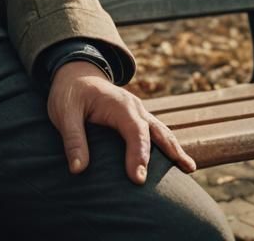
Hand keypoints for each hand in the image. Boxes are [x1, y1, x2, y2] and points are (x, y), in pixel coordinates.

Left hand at [46, 61, 195, 183]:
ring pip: (161, 131)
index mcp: (118, 104)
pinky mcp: (137, 120)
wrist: (75, 73)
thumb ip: (72, 138)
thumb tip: (77, 169)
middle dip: (170, 151)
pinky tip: (177, 161)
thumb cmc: (69, 93)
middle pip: (156, 130)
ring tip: (190, 168)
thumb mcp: (63, 112)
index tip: (138, 179)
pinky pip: (156, 132)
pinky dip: (168, 145)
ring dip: (175, 148)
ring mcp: (138, 113)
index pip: (134, 131)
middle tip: (183, 173)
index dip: (138, 154)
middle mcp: (134, 108)